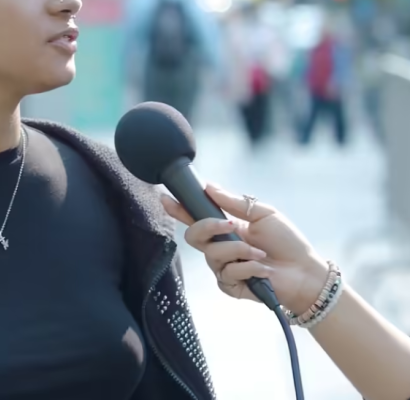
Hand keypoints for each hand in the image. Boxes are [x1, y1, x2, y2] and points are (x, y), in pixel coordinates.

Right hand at [161, 184, 329, 314]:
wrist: (305, 273)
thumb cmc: (287, 242)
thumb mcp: (263, 214)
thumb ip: (235, 202)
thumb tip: (209, 186)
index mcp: (225, 227)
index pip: (195, 217)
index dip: (178, 209)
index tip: (166, 199)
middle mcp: (220, 247)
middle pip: (193, 236)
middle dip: (208, 227)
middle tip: (228, 224)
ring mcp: (224, 267)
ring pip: (211, 255)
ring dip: (238, 250)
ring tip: (260, 253)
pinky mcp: (231, 287)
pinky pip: (227, 274)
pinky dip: (248, 269)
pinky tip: (263, 270)